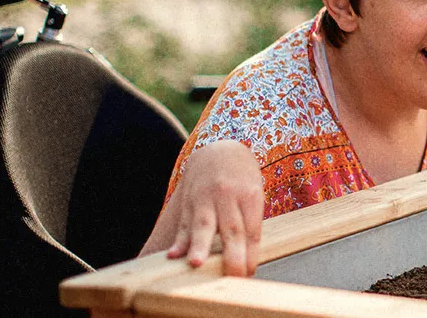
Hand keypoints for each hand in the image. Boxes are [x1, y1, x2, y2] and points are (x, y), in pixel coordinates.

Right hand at [139, 141, 266, 275]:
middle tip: (233, 276)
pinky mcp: (189, 202)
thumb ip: (249, 224)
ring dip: (199, 246)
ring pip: (203, 225)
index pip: (251, 230)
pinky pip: (184, 224)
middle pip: (231, 229)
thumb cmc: (242, 181)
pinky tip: (173, 255)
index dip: (250, 253)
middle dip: (232, 255)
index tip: (248, 273)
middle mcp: (227, 196)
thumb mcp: (253, 196)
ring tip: (195, 263)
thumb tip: (247, 261)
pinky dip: (179, 241)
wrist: (219, 151)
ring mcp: (206, 199)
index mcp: (250, 196)